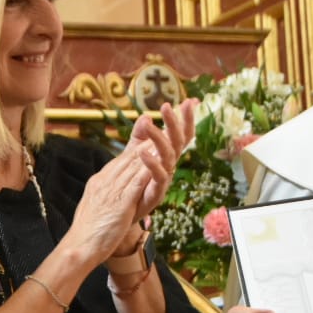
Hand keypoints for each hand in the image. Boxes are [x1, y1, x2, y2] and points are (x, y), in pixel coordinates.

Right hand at [63, 149, 153, 266]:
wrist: (79, 246)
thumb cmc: (87, 232)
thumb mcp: (95, 207)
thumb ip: (104, 196)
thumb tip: (110, 192)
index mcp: (98, 183)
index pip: (119, 162)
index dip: (135, 150)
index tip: (147, 141)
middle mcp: (104, 182)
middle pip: (127, 160)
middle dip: (144, 146)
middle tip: (160, 133)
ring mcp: (111, 192)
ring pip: (133, 167)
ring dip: (149, 154)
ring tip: (163, 142)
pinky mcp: (120, 203)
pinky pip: (136, 184)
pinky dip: (147, 172)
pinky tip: (159, 164)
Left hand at [124, 100, 196, 220]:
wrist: (122, 210)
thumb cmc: (132, 180)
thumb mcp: (133, 153)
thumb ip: (140, 135)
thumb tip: (146, 116)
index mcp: (166, 154)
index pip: (180, 134)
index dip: (187, 119)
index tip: (190, 101)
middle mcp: (169, 165)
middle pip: (177, 141)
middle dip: (174, 123)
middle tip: (166, 107)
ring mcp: (164, 178)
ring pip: (168, 156)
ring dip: (160, 139)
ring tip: (149, 125)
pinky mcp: (156, 192)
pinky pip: (158, 176)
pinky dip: (152, 163)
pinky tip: (143, 151)